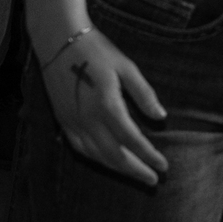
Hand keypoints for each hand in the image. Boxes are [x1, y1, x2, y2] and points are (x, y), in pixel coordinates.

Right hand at [41, 27, 168, 186]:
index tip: (164, 166)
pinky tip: (107, 161)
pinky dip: (96, 159)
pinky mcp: (62, 120)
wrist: (58, 40)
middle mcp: (88, 119)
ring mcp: (73, 121)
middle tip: (153, 181)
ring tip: (135, 174)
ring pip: (97, 155)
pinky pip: (80, 148)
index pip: (132, 140)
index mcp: (107, 105)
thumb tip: (161, 117)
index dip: (149, 156)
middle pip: (114, 155)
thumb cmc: (97, 50)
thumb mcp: (127, 67)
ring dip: (117, 169)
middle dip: (136, 171)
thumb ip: (144, 94)